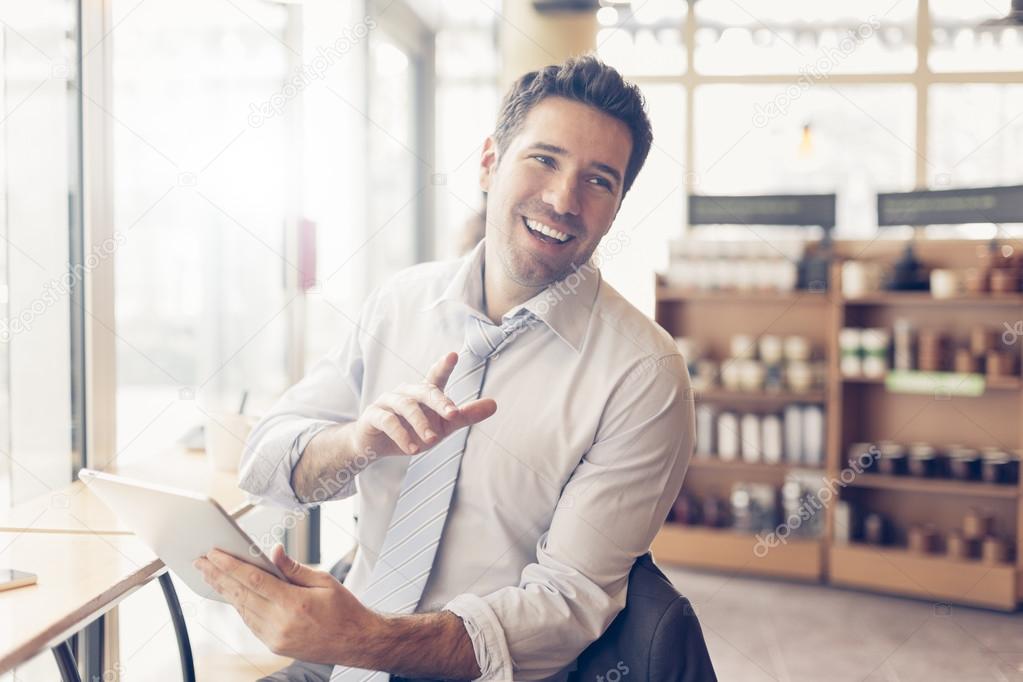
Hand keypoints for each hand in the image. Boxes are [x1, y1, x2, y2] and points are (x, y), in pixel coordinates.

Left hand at [195, 544, 380, 664]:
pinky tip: (231, 594)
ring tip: (210, 575)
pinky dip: (239, 606)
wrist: (356, 642)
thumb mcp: (324, 581)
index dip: (230, 566)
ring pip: (242, 610)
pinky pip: (250, 622)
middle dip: (218, 576)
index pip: (253, 580)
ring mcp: (275, 637)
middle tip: (201, 562)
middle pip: (241, 595)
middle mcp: (281, 623)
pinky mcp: (274, 645)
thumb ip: (294, 568)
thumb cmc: (344, 609)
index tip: (214, 554)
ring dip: (224, 591)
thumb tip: (272, 552)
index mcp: (294, 603)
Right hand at [350, 351, 496, 457]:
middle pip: (424, 391)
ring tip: (431, 441)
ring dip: (420, 423)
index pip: (436, 376)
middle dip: (439, 401)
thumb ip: (465, 416)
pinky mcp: (373, 416)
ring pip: (406, 406)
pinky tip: (411, 450)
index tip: (453, 355)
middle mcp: (406, 392)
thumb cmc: (413, 431)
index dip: (444, 366)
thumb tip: (494, 404)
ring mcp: (387, 402)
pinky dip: (400, 435)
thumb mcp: (442, 427)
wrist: (375, 446)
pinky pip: (387, 421)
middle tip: (453, 415)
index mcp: (423, 392)